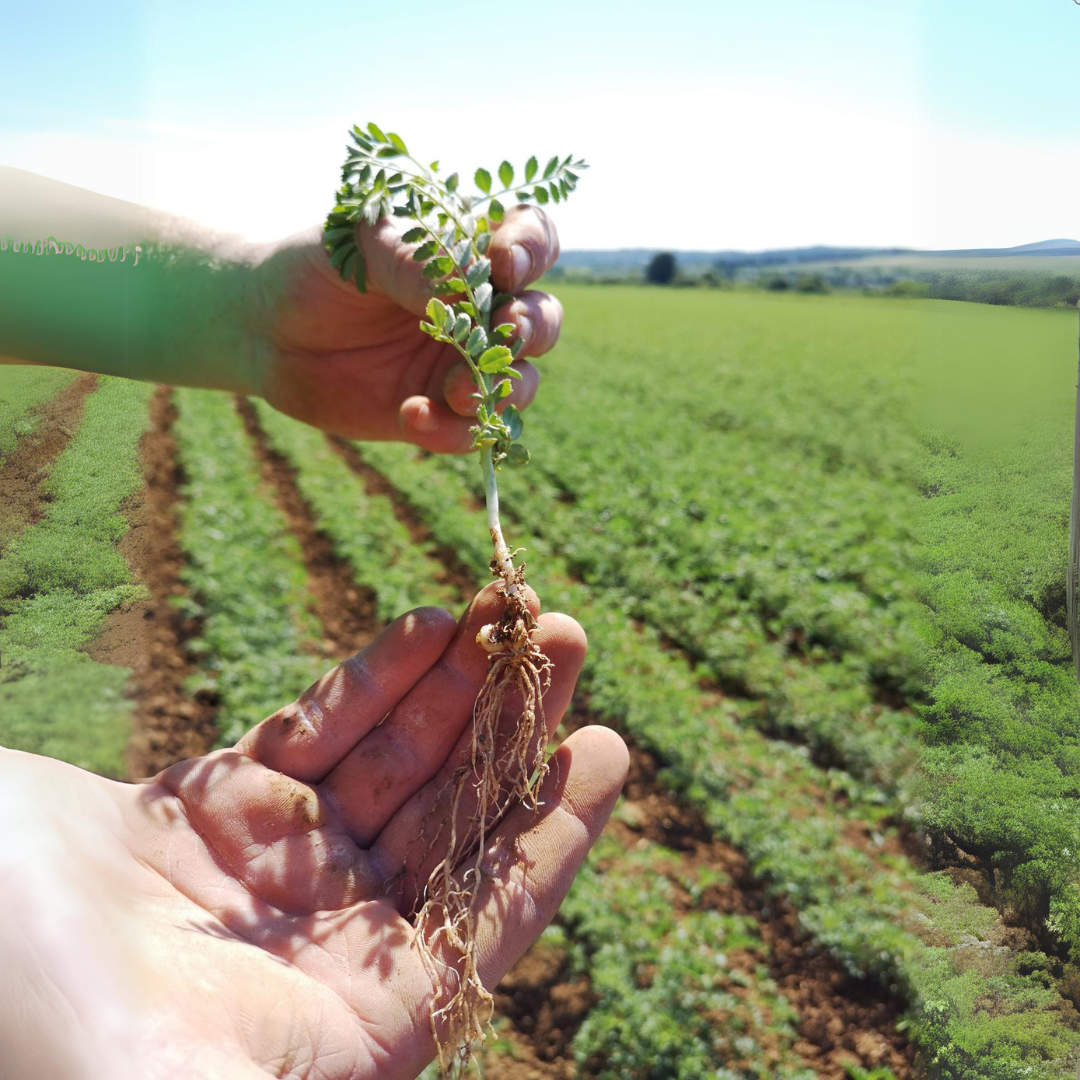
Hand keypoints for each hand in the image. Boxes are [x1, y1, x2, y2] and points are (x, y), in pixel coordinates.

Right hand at [0, 585, 626, 1079]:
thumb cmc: (36, 1040)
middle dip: (510, 730)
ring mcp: (266, 869)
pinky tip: (425, 629)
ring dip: (451, 687)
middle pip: (446, 819)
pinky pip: (313, 732)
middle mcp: (318, 946)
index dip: (551, 834)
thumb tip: (404, 1067)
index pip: (482, 917)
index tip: (606, 752)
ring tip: (509, 613)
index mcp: (347, 1026)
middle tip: (566, 639)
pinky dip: (370, 680)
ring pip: (387, 763)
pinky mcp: (208, 809)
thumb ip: (302, 1079)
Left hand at [250, 206, 563, 452]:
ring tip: (457, 392)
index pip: (531, 240)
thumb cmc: (314, 268)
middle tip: (505, 335)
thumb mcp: (358, 246)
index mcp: (468, 253)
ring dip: (502, 391)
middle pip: (542, 319)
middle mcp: (479, 310)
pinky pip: (469, 432)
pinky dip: (453, 432)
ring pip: (520, 383)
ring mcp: (463, 366)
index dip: (534, 250)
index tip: (505, 264)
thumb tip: (471, 297)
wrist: (262, 329)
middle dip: (532, 330)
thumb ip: (416, 261)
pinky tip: (411, 416)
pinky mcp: (439, 413)